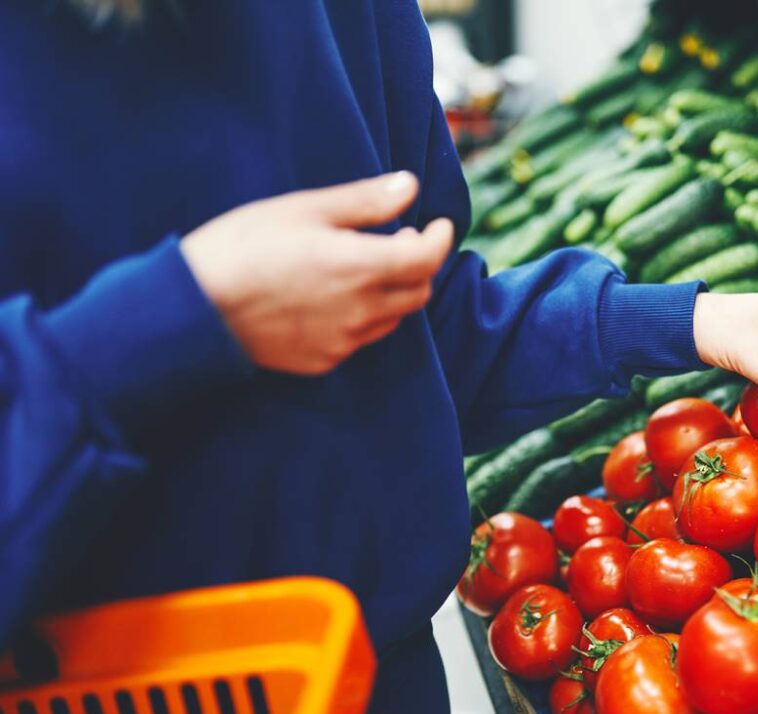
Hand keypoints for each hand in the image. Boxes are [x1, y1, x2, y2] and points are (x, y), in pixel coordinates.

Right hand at [182, 171, 452, 374]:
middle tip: (400, 238)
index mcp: (360, 267)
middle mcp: (360, 310)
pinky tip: (334, 296)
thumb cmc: (243, 246)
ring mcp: (343, 341)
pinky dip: (364, 315)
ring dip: (393, 291)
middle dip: (419, 264)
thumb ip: (365, 202)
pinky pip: (361, 338)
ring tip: (366, 265)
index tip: (439, 224)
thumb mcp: (304, 210)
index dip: (441, 239)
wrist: (192, 308)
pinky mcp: (323, 360)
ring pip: (393, 317)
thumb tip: (411, 186)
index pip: (428, 259)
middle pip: (418, 291)